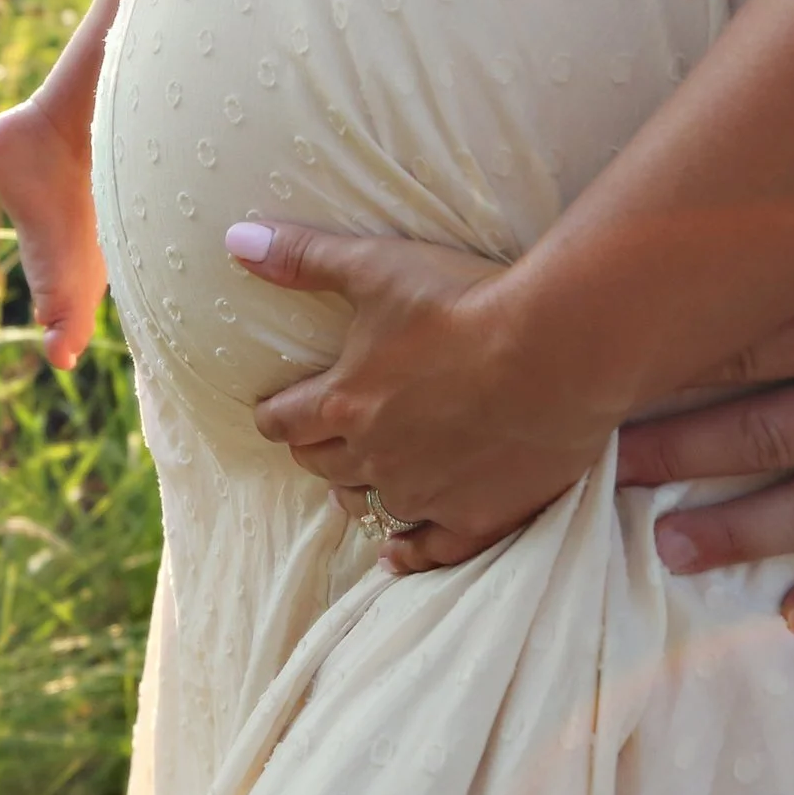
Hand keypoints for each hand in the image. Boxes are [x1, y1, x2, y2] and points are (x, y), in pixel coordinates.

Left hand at [224, 220, 623, 572]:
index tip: (275, 411)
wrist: (557, 349)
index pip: (282, 421)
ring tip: (358, 484)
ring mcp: (426, 493)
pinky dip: (410, 555)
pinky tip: (397, 556)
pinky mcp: (479, 516)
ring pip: (370, 505)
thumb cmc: (463, 302)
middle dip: (316, 448)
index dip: (275, 414)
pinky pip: (432, 551)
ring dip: (359, 491)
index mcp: (343, 404)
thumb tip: (236, 239)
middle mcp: (374, 458)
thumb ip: (305, 258)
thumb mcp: (376, 266)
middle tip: (322, 436)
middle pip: (322, 464)